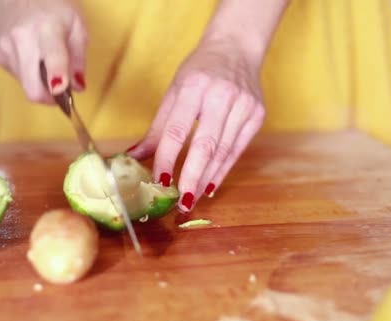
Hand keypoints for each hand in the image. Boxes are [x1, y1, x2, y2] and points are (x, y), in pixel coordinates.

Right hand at [0, 0, 87, 102]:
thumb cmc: (54, 8)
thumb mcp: (78, 27)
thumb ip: (79, 58)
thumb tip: (77, 86)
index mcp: (47, 28)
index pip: (51, 57)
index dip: (56, 77)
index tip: (60, 90)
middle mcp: (21, 38)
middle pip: (32, 86)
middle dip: (49, 97)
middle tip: (60, 91)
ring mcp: (6, 48)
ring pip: (26, 85)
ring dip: (39, 82)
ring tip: (46, 62)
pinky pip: (18, 77)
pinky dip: (29, 73)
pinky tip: (32, 56)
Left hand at [127, 39, 265, 211]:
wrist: (236, 48)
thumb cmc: (199, 71)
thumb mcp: (174, 91)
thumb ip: (157, 128)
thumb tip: (133, 157)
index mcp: (194, 86)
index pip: (177, 130)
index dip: (167, 158)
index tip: (160, 181)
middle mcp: (221, 95)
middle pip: (205, 145)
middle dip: (192, 177)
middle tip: (181, 202)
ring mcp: (244, 105)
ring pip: (223, 152)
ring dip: (206, 179)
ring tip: (192, 198)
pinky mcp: (257, 115)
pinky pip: (238, 150)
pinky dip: (223, 170)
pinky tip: (210, 185)